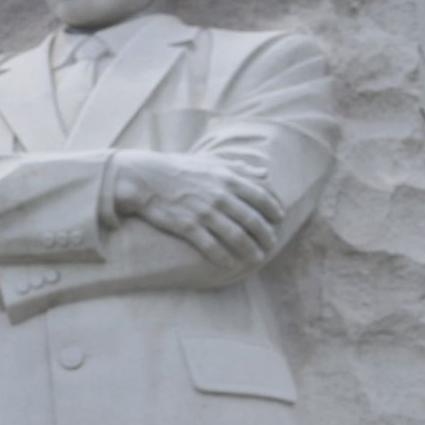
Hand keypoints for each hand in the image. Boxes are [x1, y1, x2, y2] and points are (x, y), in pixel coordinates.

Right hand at [111, 150, 284, 267]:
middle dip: (266, 235)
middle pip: (253, 220)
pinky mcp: (187, 226)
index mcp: (227, 179)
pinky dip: (225, 257)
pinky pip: (212, 246)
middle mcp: (219, 196)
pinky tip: (231, 264)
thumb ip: (240, 167)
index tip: (279, 220)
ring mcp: (204, 213)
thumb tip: (266, 172)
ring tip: (257, 258)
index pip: (261, 197)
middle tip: (271, 244)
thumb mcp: (210, 161)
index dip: (274, 210)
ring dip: (250, 250)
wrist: (145, 178)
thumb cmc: (178, 168)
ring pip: (236, 236)